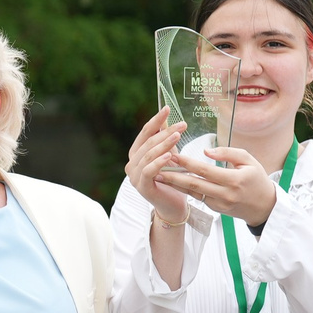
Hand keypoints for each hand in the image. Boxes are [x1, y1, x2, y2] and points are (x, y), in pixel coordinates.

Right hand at [126, 110, 192, 226]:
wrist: (173, 204)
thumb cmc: (171, 179)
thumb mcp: (169, 154)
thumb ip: (165, 139)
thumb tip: (167, 117)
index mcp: (136, 153)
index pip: (145, 133)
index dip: (156, 120)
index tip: (168, 108)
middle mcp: (131, 163)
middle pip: (148, 143)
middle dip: (165, 132)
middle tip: (181, 125)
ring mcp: (134, 176)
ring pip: (148, 155)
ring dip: (164, 144)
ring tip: (178, 136)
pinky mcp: (141, 187)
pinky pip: (148, 171)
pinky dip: (158, 162)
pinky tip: (170, 156)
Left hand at [160, 143, 279, 228]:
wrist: (265, 207)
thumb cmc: (258, 179)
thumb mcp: (248, 160)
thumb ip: (228, 153)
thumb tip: (206, 151)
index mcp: (234, 180)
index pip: (205, 171)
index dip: (187, 164)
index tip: (172, 155)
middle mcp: (225, 194)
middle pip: (194, 185)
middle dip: (174, 176)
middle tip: (157, 167)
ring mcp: (220, 204)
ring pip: (193, 193)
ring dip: (175, 184)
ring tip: (159, 175)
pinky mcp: (216, 209)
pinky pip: (198, 197)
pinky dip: (185, 190)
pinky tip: (173, 182)